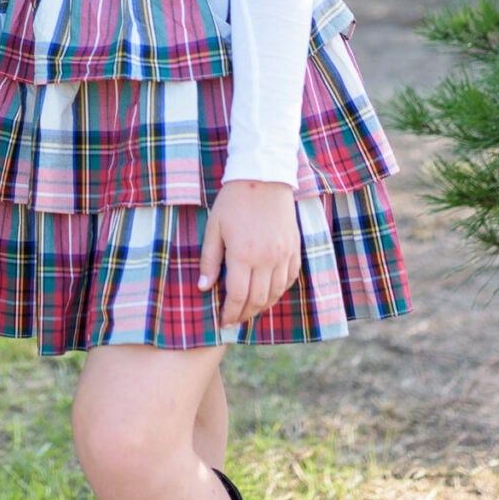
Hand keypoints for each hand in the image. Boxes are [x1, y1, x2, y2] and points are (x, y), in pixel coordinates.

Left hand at [199, 180, 298, 329]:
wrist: (263, 177)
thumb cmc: (233, 201)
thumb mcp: (214, 228)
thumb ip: (209, 260)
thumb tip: (204, 288)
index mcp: (243, 254)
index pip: (237, 296)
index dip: (229, 313)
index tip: (222, 321)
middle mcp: (267, 258)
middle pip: (257, 300)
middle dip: (244, 314)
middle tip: (234, 321)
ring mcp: (284, 254)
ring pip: (275, 293)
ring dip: (261, 306)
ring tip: (248, 310)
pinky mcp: (294, 248)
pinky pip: (290, 279)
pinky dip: (279, 291)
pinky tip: (268, 293)